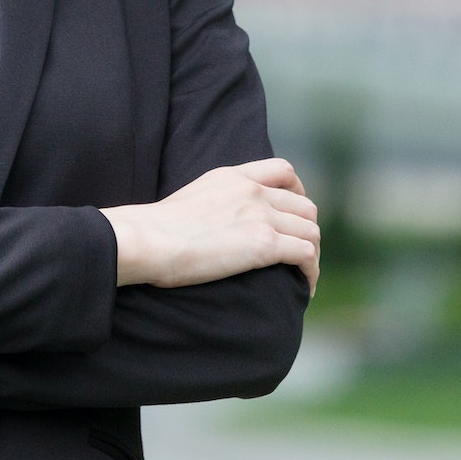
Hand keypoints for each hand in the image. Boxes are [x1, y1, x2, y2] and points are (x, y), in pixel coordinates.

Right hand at [102, 158, 319, 294]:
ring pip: (310, 231)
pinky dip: (311, 272)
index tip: (293, 215)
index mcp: (235, 177)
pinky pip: (306, 255)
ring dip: (312, 254)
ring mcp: (261, 216)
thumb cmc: (156, 228)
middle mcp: (253, 191)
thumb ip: (215, 200)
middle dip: (307, 231)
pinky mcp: (264, 244)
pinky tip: (305, 287)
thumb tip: (216, 221)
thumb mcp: (192, 197)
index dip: (298, 194)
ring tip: (304, 276)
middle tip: (299, 254)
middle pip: (304, 206)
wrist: (148, 239)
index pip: (284, 172)